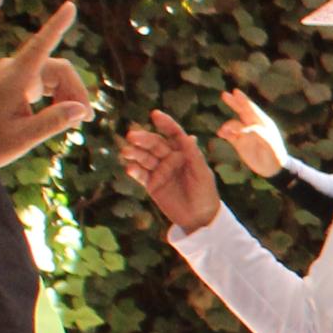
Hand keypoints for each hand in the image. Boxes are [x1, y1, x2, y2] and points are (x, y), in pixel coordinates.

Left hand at [0, 0, 95, 168]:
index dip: (57, 26)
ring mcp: (10, 73)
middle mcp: (12, 69)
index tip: (70, 8)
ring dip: (66, 95)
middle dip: (74, 91)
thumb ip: (53, 121)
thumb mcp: (24, 137)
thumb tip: (81, 109)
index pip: (40, 46)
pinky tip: (57, 115)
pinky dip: (55, 95)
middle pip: (58, 68)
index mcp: (14, 78)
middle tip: (85, 120)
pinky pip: (42, 80)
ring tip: (73, 122)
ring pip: (52, 75)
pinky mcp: (10, 81)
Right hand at [115, 109, 220, 233]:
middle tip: (131, 136)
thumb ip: (194, 156)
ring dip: (134, 153)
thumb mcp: (202, 174)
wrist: (200, 218)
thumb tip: (189, 136)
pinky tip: (129, 168)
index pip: (173, 134)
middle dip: (143, 139)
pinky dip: (134, 171)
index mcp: (184, 152)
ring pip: (144, 158)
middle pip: (155, 144)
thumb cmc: (205, 193)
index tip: (155, 114)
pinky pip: (141, 175)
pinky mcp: (151, 184)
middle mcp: (170, 158)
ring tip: (126, 152)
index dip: (166, 123)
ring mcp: (159, 170)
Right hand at [216, 87, 287, 179]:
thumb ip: (257, 134)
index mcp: (263, 122)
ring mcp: (246, 134)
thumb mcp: (268, 143)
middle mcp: (253, 126)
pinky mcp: (239, 143)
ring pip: (233, 124)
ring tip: (224, 131)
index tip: (235, 92)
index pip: (251, 108)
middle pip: (242, 111)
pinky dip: (224, 133)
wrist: (272, 168)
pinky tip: (221, 134)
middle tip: (225, 94)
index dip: (243, 100)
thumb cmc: (274, 154)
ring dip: (228, 125)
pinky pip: (229, 135)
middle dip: (234, 103)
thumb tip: (243, 129)